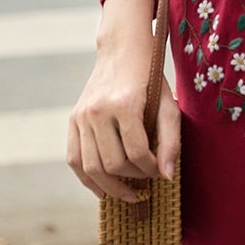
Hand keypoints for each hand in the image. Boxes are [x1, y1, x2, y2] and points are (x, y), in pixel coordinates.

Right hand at [67, 0, 179, 200]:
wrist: (121, 51)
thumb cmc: (150, 79)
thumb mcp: (169, 105)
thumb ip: (171, 141)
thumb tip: (167, 177)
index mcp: (124, 105)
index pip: (137, 153)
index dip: (151, 169)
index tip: (160, 172)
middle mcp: (98, 111)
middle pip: (113, 163)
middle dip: (134, 178)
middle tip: (147, 180)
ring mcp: (81, 116)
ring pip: (91, 167)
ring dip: (111, 187)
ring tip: (128, 194)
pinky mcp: (73, 119)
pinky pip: (73, 158)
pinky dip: (86, 179)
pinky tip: (102, 191)